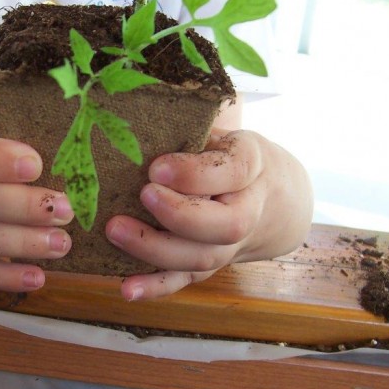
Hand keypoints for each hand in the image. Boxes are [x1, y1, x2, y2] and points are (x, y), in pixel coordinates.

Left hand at [105, 129, 312, 300]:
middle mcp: (248, 210)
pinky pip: (185, 282)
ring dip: (155, 250)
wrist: (275, 199)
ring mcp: (229, 245)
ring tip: (114, 230)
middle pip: (224, 226)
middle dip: (179, 215)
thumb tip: (143, 99)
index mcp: (252, 166)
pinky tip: (126, 289)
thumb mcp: (225, 130)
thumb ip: (196, 123)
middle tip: (142, 194)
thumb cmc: (232, 155)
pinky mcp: (209, 266)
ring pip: (201, 258)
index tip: (156, 166)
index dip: (195, 174)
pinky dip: (155, 288)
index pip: (233, 172)